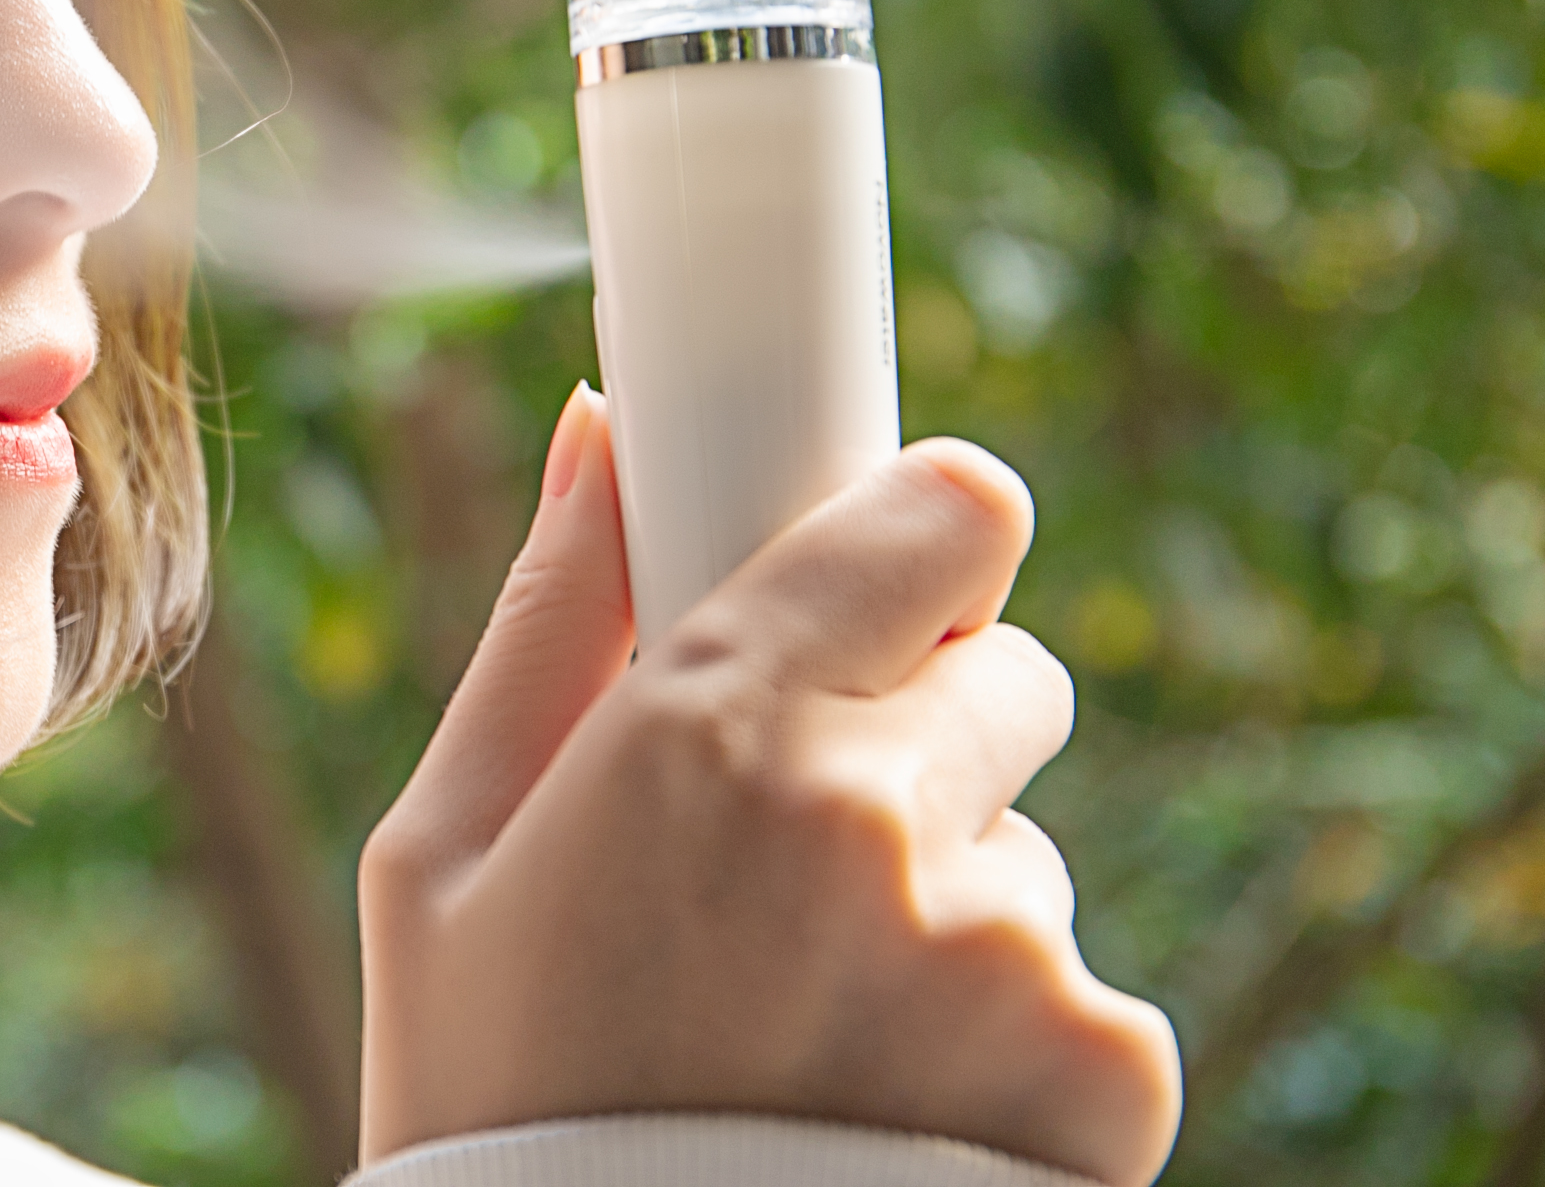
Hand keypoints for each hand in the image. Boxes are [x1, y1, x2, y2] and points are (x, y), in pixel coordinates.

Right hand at [356, 386, 1180, 1184]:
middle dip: (917, 744)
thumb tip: (603, 430)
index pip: (946, 512)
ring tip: (817, 1036)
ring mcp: (1004, 949)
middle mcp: (874, 813)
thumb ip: (552, 620)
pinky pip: (1090, 996)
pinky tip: (888, 1115)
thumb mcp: (439, 856)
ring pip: (1030, 854)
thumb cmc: (493, 1095)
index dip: (918, 542)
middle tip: (795, 873)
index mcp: (708, 728)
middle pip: (1005, 676)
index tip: (882, 586)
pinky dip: (1014, 1049)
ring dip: (952, 914)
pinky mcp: (1104, 1075)